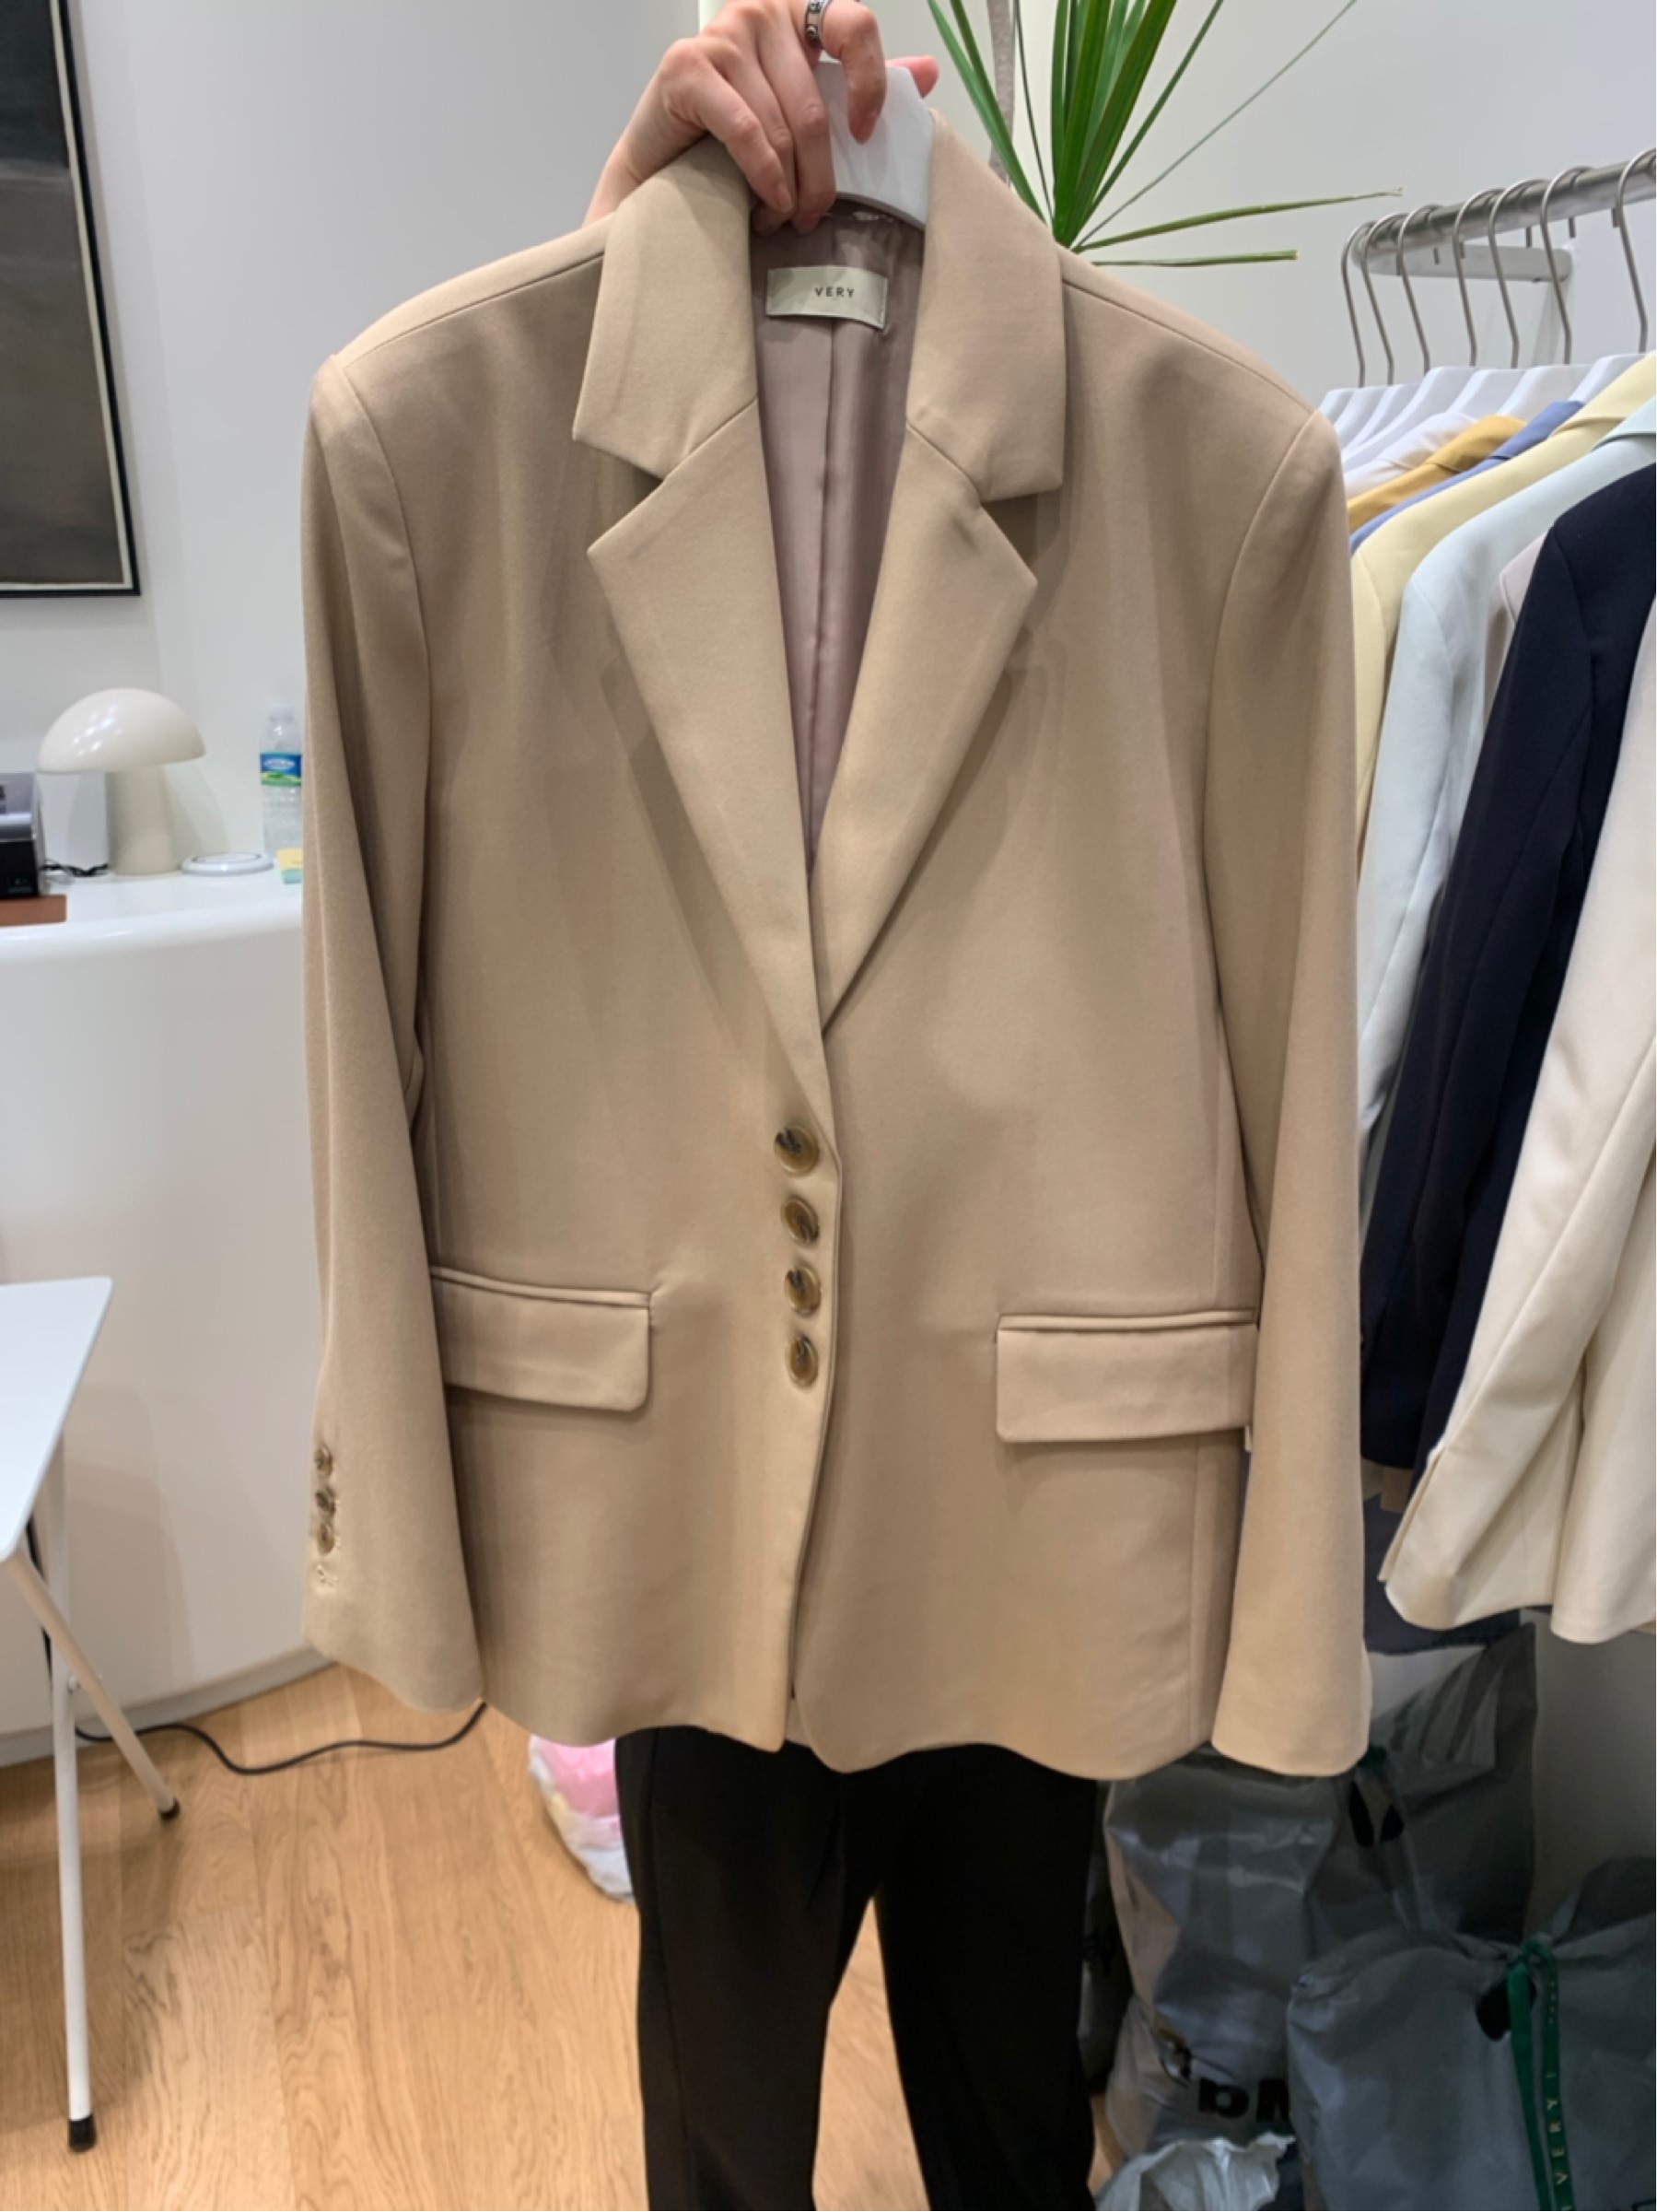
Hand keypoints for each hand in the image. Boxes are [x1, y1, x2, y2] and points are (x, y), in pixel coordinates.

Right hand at [585, 1, 938, 231]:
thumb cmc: (732, 138)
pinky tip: (767, 206)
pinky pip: (746, 131)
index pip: (855, 26)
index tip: (864, 135)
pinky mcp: (687, 66)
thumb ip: (857, 84)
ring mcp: (721, 34)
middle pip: (814, 104)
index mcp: (796, 11)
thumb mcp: (803, 105)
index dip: (870, 82)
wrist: (659, 164)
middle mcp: (758, 10)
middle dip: (820, 174)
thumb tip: (928, 71)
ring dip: (787, 187)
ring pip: (781, 126)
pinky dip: (763, 177)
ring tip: (783, 218)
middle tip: (814, 214)